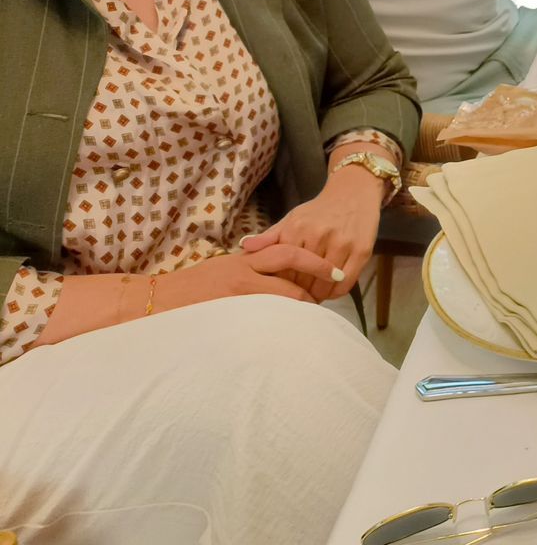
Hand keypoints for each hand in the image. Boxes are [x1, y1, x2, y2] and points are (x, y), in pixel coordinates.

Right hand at [152, 244, 341, 311]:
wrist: (150, 301)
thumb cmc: (187, 290)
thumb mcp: (222, 272)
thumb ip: (250, 273)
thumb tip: (280, 283)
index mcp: (243, 259)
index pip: (288, 253)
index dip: (314, 263)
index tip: (334, 272)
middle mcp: (242, 271)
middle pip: (290, 276)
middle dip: (312, 291)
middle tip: (325, 302)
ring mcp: (234, 292)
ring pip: (280, 298)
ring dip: (298, 309)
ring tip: (309, 322)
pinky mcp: (225, 312)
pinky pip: (261, 318)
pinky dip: (278, 325)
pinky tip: (286, 336)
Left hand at [241, 165, 385, 301]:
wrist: (354, 192)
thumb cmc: (319, 210)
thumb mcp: (292, 218)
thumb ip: (270, 236)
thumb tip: (245, 247)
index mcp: (297, 229)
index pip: (283, 271)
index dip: (281, 287)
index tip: (281, 294)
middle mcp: (319, 236)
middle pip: (304, 281)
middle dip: (299, 295)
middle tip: (297, 300)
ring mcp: (342, 243)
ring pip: (325, 285)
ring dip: (318, 296)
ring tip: (313, 297)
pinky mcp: (362, 250)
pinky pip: (346, 283)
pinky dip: (336, 292)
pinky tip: (331, 289)